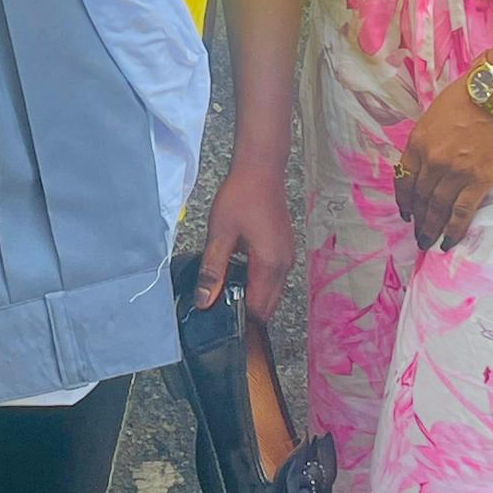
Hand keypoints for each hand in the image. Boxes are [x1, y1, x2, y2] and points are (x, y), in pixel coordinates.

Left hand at [194, 155, 295, 322]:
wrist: (261, 169)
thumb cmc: (241, 197)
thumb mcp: (220, 235)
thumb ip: (213, 270)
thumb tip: (205, 300)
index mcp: (269, 265)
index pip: (258, 309)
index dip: (240, 320)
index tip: (219, 322)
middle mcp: (284, 265)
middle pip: (268, 306)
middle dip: (246, 313)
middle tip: (220, 310)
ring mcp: (287, 257)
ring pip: (272, 293)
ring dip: (252, 298)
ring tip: (225, 293)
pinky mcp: (284, 249)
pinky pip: (273, 279)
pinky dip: (258, 284)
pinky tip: (237, 275)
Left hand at [396, 76, 492, 251]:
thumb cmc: (470, 94)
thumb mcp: (435, 114)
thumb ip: (427, 139)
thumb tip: (427, 159)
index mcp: (417, 142)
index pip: (404, 179)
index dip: (403, 200)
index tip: (406, 213)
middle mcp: (431, 161)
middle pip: (420, 197)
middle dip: (417, 218)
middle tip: (418, 234)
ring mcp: (454, 173)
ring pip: (437, 208)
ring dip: (431, 228)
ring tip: (428, 242)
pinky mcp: (478, 181)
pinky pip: (462, 212)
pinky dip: (454, 230)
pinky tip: (448, 242)